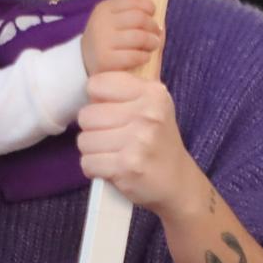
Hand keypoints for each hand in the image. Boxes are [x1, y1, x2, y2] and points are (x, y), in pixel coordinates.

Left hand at [76, 69, 200, 215]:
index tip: (108, 110)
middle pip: (86, 115)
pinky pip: (87, 162)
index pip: (97, 84)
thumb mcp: (152, 104)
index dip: (96, 100)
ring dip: (92, 150)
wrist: (177, 181)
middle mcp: (147, 114)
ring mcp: (138, 141)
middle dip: (93, 129)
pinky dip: (94, 168)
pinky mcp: (127, 166)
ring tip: (112, 153)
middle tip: (112, 137)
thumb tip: (89, 82)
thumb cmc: (157, 139)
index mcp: (153, 93)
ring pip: (84, 140)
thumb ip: (123, 88)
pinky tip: (111, 167)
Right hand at [82, 0, 162, 74]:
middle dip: (153, 25)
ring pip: (139, 37)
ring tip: (154, 44)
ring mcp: (103, 41)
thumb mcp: (109, 12)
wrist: (82, 61)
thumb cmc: (104, 34)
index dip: (148, 5)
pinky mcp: (106, 60)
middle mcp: (102, 22)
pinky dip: (144, 56)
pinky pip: (134, 56)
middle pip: (139, 18)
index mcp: (104, 8)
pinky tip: (144, 56)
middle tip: (157, 31)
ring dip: (152, 42)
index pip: (132, 0)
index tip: (153, 12)